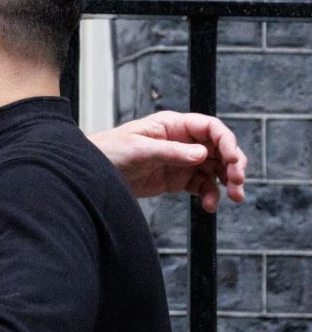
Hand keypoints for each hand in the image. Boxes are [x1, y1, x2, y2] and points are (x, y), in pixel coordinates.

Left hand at [88, 111, 246, 212]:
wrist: (93, 173)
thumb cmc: (110, 150)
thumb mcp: (139, 149)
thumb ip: (171, 151)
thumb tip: (201, 153)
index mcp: (173, 125)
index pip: (210, 128)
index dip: (226, 141)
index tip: (232, 160)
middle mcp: (182, 141)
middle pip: (219, 149)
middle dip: (233, 164)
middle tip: (238, 182)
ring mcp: (182, 160)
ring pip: (215, 169)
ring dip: (228, 183)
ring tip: (234, 197)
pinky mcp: (178, 179)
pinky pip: (203, 186)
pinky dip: (211, 195)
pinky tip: (210, 206)